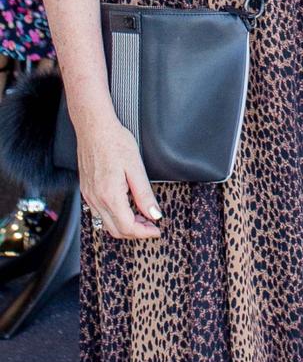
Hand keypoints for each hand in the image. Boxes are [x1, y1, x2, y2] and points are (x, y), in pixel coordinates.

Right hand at [77, 117, 162, 239]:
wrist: (94, 128)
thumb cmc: (115, 142)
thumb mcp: (136, 168)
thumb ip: (145, 195)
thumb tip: (155, 215)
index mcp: (110, 195)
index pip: (128, 227)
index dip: (144, 233)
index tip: (157, 230)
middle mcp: (96, 200)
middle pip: (116, 230)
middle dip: (136, 232)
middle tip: (152, 225)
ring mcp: (89, 196)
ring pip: (106, 224)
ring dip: (124, 225)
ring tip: (141, 216)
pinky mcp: (86, 191)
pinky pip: (99, 213)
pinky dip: (114, 217)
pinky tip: (125, 207)